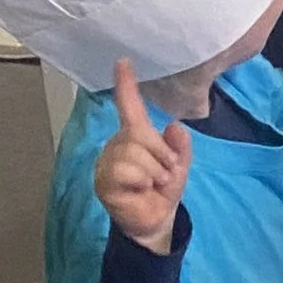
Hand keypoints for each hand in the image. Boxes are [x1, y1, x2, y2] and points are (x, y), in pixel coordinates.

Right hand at [93, 57, 189, 254]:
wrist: (155, 220)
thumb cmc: (163, 189)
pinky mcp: (102, 180)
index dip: (126, 85)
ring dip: (154, 169)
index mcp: (135, 135)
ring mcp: (107, 162)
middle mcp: (117, 143)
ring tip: (153, 182)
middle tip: (164, 172)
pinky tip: (140, 189)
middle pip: (139, 133)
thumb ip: (180, 145)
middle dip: (161, 153)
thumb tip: (175, 127)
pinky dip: (141, 179)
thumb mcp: (179, 164)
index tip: (123, 62)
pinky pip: (126, 169)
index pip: (129, 106)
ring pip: (133, 151)